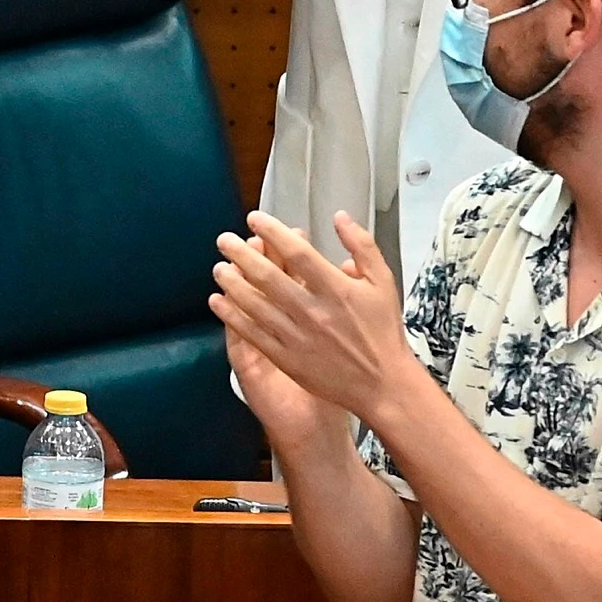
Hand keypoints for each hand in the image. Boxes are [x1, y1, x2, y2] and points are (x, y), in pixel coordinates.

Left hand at [211, 212, 421, 433]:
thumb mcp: (383, 282)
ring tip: (218, 268)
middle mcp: (313, 311)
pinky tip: (218, 302)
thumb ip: (362, 246)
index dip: (273, 233)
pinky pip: (253, 334)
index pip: (298, 253)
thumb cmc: (383, 331)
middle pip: (268, 277)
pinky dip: (233, 317)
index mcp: (336, 289)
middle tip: (223, 239)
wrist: (382, 384)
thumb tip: (339, 217)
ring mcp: (297, 336)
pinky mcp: (287, 358)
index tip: (255, 219)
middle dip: (241, 254)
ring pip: (255, 304)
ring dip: (233, 283)